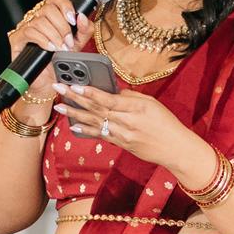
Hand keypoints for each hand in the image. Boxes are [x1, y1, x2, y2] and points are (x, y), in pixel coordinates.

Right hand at [9, 0, 97, 104]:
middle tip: (69, 42)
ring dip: (54, 35)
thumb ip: (85, 31)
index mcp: (52, 16)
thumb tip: (83, 17)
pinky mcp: (17, 39)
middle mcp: (37, 19)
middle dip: (62, 26)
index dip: (65, 4)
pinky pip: (30, 32)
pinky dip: (43, 40)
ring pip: (40, 21)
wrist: (47, 83)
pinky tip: (50, 48)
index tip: (73, 19)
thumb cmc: (59, 63)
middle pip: (48, 9)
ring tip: (61, 48)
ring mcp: (26, 27)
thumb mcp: (78, 45)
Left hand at [52, 83, 214, 185]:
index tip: (74, 84)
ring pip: (94, 122)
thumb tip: (112, 91)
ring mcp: (122, 135)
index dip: (89, 92)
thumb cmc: (166, 123)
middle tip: (59, 89)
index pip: (107, 99)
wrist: (174, 148)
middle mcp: (126, 122)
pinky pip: (100, 135)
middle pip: (96, 109)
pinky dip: (86, 129)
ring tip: (60, 106)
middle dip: (75, 98)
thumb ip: (130, 97)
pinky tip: (74, 124)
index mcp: (135, 108)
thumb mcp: (152, 103)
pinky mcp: (121, 144)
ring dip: (75, 114)